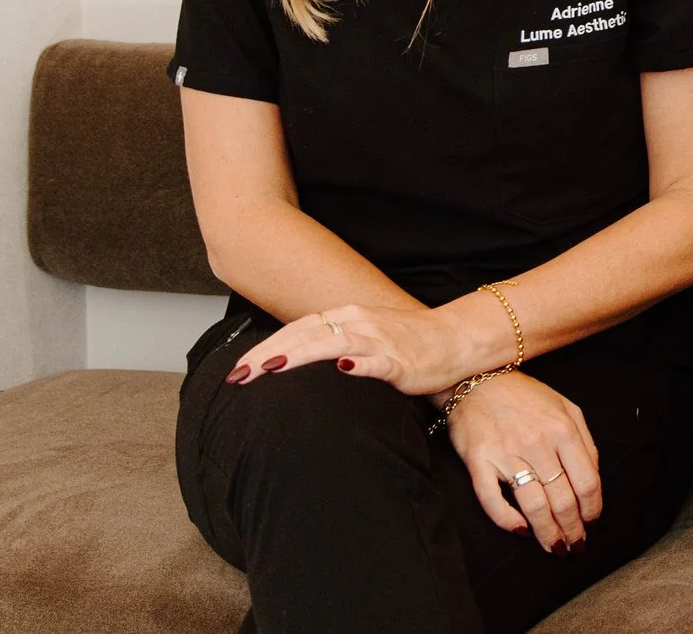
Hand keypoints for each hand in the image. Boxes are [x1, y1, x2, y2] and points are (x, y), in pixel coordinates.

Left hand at [225, 303, 474, 397]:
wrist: (454, 340)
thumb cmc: (406, 343)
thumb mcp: (363, 336)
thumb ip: (331, 343)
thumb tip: (290, 360)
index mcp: (348, 317)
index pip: (297, 329)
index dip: (265, 348)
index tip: (238, 370)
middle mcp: (360, 323)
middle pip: (307, 335)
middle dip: (269, 355)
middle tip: (239, 376)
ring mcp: (381, 341)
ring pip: (335, 344)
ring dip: (301, 355)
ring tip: (272, 369)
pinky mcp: (401, 362)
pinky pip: (378, 362)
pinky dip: (359, 364)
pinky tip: (342, 369)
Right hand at [447, 371, 602, 553]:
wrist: (478, 378)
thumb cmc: (525, 396)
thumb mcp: (566, 408)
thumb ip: (584, 441)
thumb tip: (594, 477)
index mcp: (563, 429)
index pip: (586, 481)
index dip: (592, 509)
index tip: (592, 523)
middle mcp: (537, 442)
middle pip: (562, 499)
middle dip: (572, 529)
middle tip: (575, 545)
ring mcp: (506, 453)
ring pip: (533, 505)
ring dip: (547, 533)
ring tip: (554, 547)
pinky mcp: (478, 461)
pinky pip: (492, 500)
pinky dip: (508, 521)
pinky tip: (521, 531)